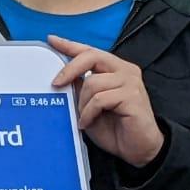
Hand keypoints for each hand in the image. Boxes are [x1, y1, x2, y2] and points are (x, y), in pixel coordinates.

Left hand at [48, 35, 164, 168]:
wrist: (138, 149)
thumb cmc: (115, 128)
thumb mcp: (90, 106)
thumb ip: (80, 89)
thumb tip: (62, 77)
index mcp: (115, 69)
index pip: (90, 51)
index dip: (70, 45)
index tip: (52, 40)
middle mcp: (125, 70)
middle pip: (92, 56)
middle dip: (69, 69)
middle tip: (56, 84)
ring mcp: (130, 82)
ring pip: (92, 82)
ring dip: (82, 103)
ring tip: (83, 117)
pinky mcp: (133, 96)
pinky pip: (100, 99)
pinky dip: (89, 113)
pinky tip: (88, 122)